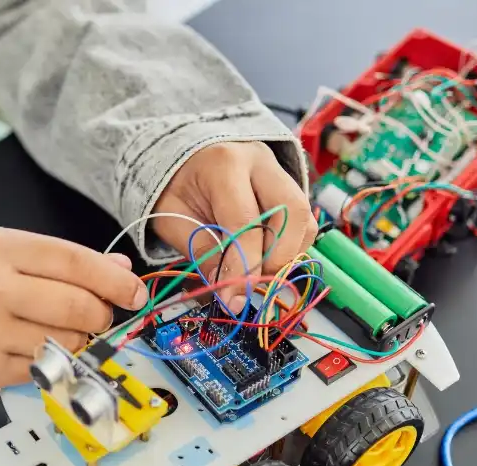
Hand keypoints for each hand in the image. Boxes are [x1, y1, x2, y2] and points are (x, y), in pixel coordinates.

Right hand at [0, 228, 147, 394]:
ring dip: (78, 340)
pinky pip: (44, 368)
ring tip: (57, 330)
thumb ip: (65, 260)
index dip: (114, 280)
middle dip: (100, 313)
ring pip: (68, 343)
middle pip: (78, 307)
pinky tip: (32, 346)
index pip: (75, 262)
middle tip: (95, 314)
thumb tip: (120, 271)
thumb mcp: (9, 253)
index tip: (134, 292)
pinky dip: (50, 360)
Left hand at [152, 142, 316, 311]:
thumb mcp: (172, 218)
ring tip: (258, 270)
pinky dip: (290, 247)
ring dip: (288, 255)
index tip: (235, 299)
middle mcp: (261, 162)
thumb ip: (200, 251)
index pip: (246, 221)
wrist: (183, 157)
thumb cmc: (175, 186)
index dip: (245, 266)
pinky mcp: (289, 185)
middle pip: (292, 213)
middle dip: (278, 258)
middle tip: (254, 283)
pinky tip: (264, 256)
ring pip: (305, 219)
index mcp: (224, 165)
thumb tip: (229, 292)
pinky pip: (303, 221)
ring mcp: (280, 172)